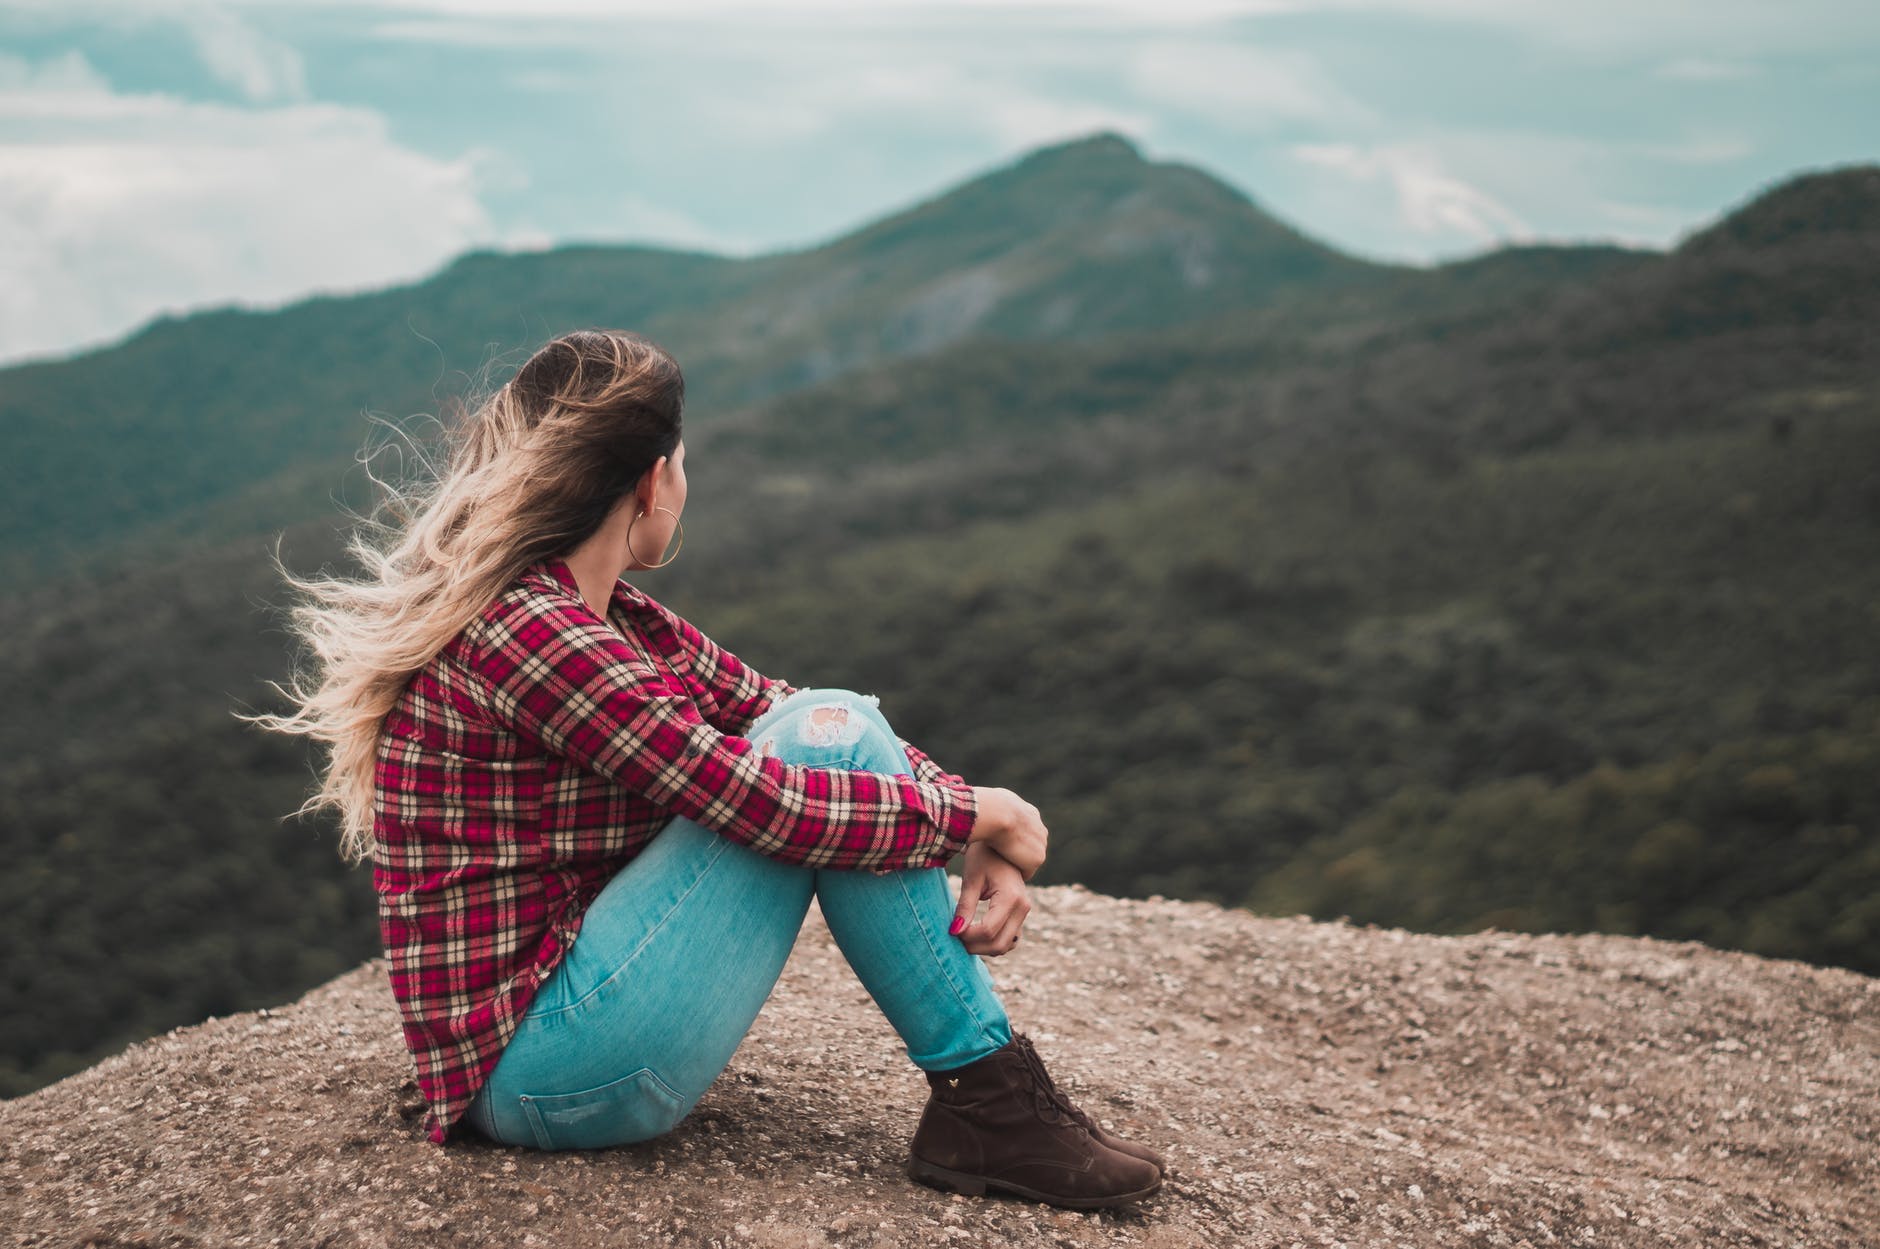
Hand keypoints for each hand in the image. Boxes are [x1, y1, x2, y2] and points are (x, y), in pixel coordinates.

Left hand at [950, 842, 1031, 956]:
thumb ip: (965, 907)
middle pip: (999, 944)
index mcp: (1011, 897)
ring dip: (984, 948)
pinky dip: (993, 943)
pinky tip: (976, 935)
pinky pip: (1009, 940)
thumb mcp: (971, 880)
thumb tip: (955, 931)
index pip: (988, 930)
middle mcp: (1023, 908)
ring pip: (1005, 946)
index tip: (951, 930)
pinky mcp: (1021, 916)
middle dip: (975, 946)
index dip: (967, 936)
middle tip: (955, 937)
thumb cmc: (983, 858)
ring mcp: (1024, 913)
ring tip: (964, 936)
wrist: (1001, 847)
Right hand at [967, 786, 1046, 879]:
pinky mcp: (1037, 859)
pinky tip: (1003, 872)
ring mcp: (1040, 845)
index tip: (999, 844)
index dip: (1012, 839)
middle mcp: (1040, 830)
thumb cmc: (989, 806)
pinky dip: (1016, 873)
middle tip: (999, 858)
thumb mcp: (995, 799)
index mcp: (1031, 814)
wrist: (997, 814)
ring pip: (1028, 860)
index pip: (1025, 831)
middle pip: (1030, 847)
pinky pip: (1026, 872)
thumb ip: (997, 806)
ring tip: (999, 867)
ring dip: (1016, 864)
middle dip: (1017, 853)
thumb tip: (987, 804)